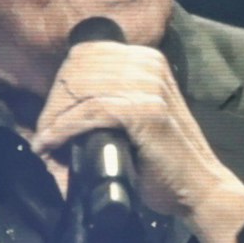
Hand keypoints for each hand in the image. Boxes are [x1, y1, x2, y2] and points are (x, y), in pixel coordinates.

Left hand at [31, 40, 243, 242]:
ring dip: (54, 119)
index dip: (61, 85)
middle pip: (79, 70)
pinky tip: (51, 144)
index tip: (49, 117)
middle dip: (54, 104)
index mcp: (145, 59)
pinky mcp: (145, 111)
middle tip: (44, 136)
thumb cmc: (162, 160)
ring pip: (81, 90)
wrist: (199, 187)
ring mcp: (149, 86)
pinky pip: (90, 112)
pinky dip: (64, 129)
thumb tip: (51, 113)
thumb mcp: (134, 118)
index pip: (85, 55)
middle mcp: (148, 65)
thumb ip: (104, 103)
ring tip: (46, 144)